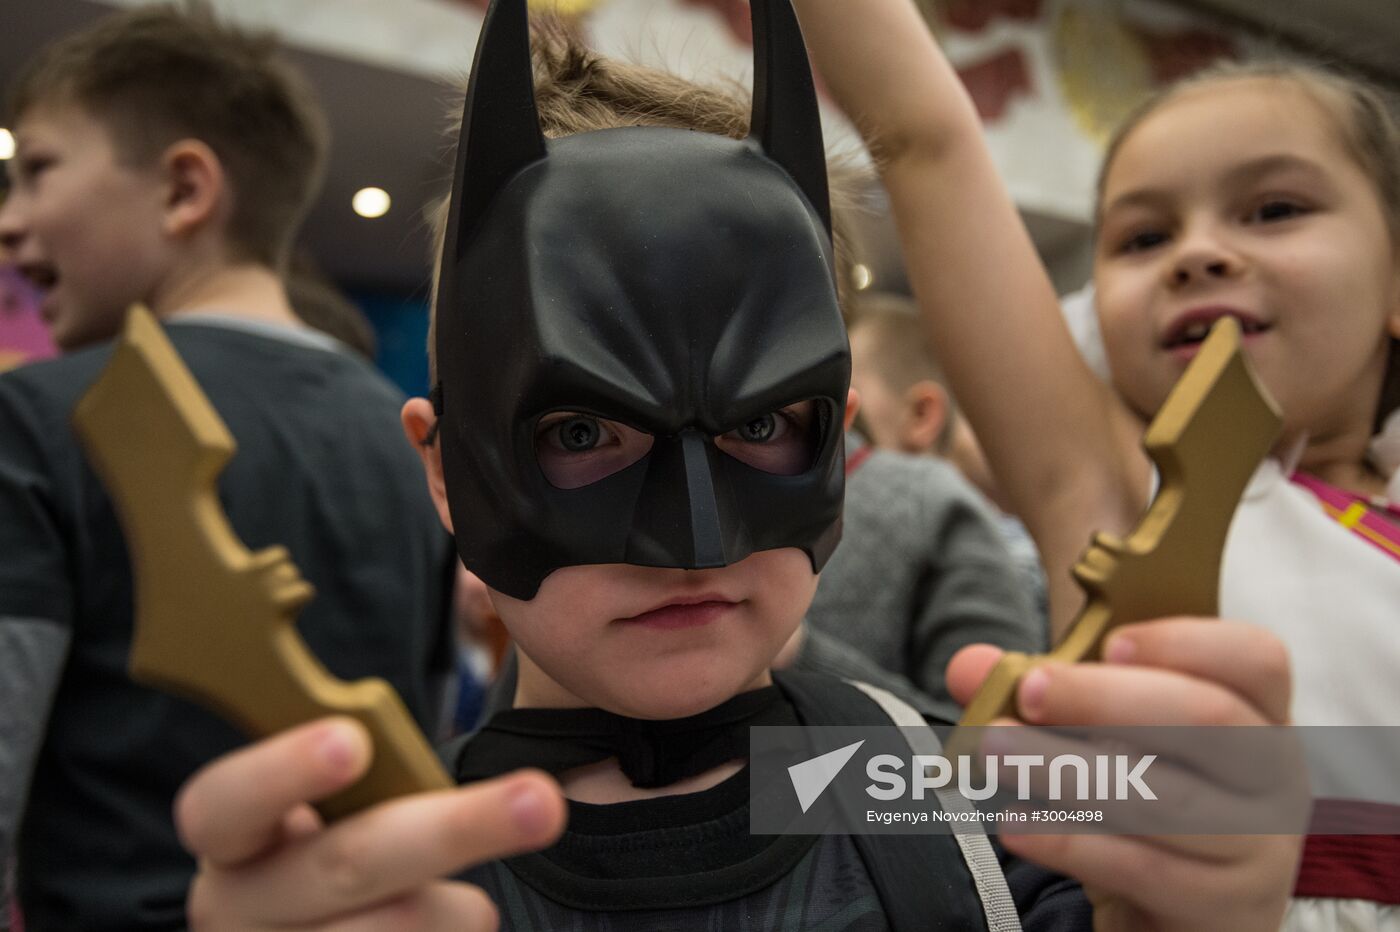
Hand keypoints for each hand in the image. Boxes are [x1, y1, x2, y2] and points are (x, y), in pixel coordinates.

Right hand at [176, 717, 565, 929]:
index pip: (224, 802)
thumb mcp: (328, 818)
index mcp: (230, 840)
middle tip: (542, 801)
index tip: (354, 741)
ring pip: (398, 930)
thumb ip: (364, 785)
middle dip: (456, 828)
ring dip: (461, 910)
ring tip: (471, 908)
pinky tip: (458, 928)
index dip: (284, 772)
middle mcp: (235, 910)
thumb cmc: (339, 859)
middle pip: (348, 865)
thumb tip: (405, 748)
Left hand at [947, 618, 1302, 931]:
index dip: (1188, 641)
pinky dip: (1073, 843)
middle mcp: (1273, 775)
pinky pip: (1145, 869)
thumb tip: (969, 667)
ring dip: (1070, 770)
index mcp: (1258, 713)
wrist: (1177, 913)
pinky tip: (1016, 824)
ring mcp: (1260, 846)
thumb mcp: (1101, 738)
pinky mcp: (1224, 908)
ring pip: (1167, 798)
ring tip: (996, 752)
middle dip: (1107, 698)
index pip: (1256, 659)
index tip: (1110, 639)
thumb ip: (1039, 694)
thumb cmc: (1145, 797)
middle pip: (1210, 719)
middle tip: (1026, 691)